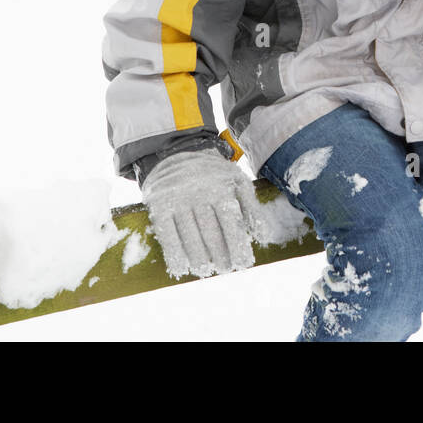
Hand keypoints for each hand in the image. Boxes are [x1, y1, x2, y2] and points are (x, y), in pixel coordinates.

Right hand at [140, 148, 262, 278]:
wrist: (175, 152)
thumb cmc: (213, 174)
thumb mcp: (236, 181)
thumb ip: (251, 208)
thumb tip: (263, 237)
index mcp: (221, 188)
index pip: (232, 224)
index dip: (239, 247)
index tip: (244, 264)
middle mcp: (199, 193)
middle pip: (212, 235)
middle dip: (221, 256)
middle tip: (226, 268)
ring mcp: (177, 200)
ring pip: (190, 239)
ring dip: (199, 260)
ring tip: (206, 270)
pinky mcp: (159, 206)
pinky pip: (167, 236)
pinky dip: (174, 256)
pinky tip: (181, 268)